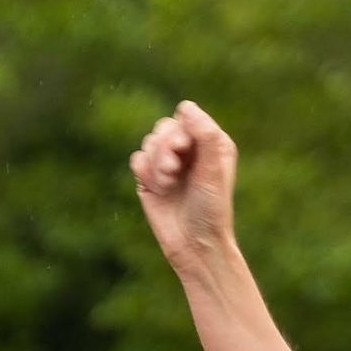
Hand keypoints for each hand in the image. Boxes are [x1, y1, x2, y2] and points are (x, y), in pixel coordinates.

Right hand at [130, 101, 241, 273]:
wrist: (194, 244)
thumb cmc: (211, 208)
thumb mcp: (213, 169)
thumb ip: (204, 134)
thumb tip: (185, 107)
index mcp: (209, 142)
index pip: (185, 116)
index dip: (181, 129)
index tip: (186, 149)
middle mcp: (189, 150)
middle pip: (163, 127)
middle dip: (165, 146)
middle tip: (173, 169)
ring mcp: (168, 164)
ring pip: (148, 142)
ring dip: (156, 163)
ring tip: (168, 183)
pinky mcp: (150, 179)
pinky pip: (137, 160)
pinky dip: (145, 173)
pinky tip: (159, 190)